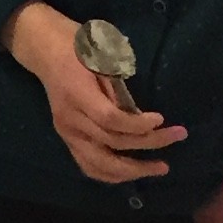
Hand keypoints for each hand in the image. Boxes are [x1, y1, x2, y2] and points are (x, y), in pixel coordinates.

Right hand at [3, 0, 188, 183]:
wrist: (45, 51)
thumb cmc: (78, 47)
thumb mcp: (101, 57)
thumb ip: (118, 88)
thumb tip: (139, 116)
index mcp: (76, 94)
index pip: (109, 119)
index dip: (138, 124)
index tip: (161, 119)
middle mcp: (69, 119)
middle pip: (110, 143)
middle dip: (147, 145)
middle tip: (177, 137)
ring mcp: (66, 132)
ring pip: (99, 164)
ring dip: (132, 170)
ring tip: (159, 167)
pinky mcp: (67, 139)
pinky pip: (89, 165)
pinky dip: (113, 174)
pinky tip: (133, 172)